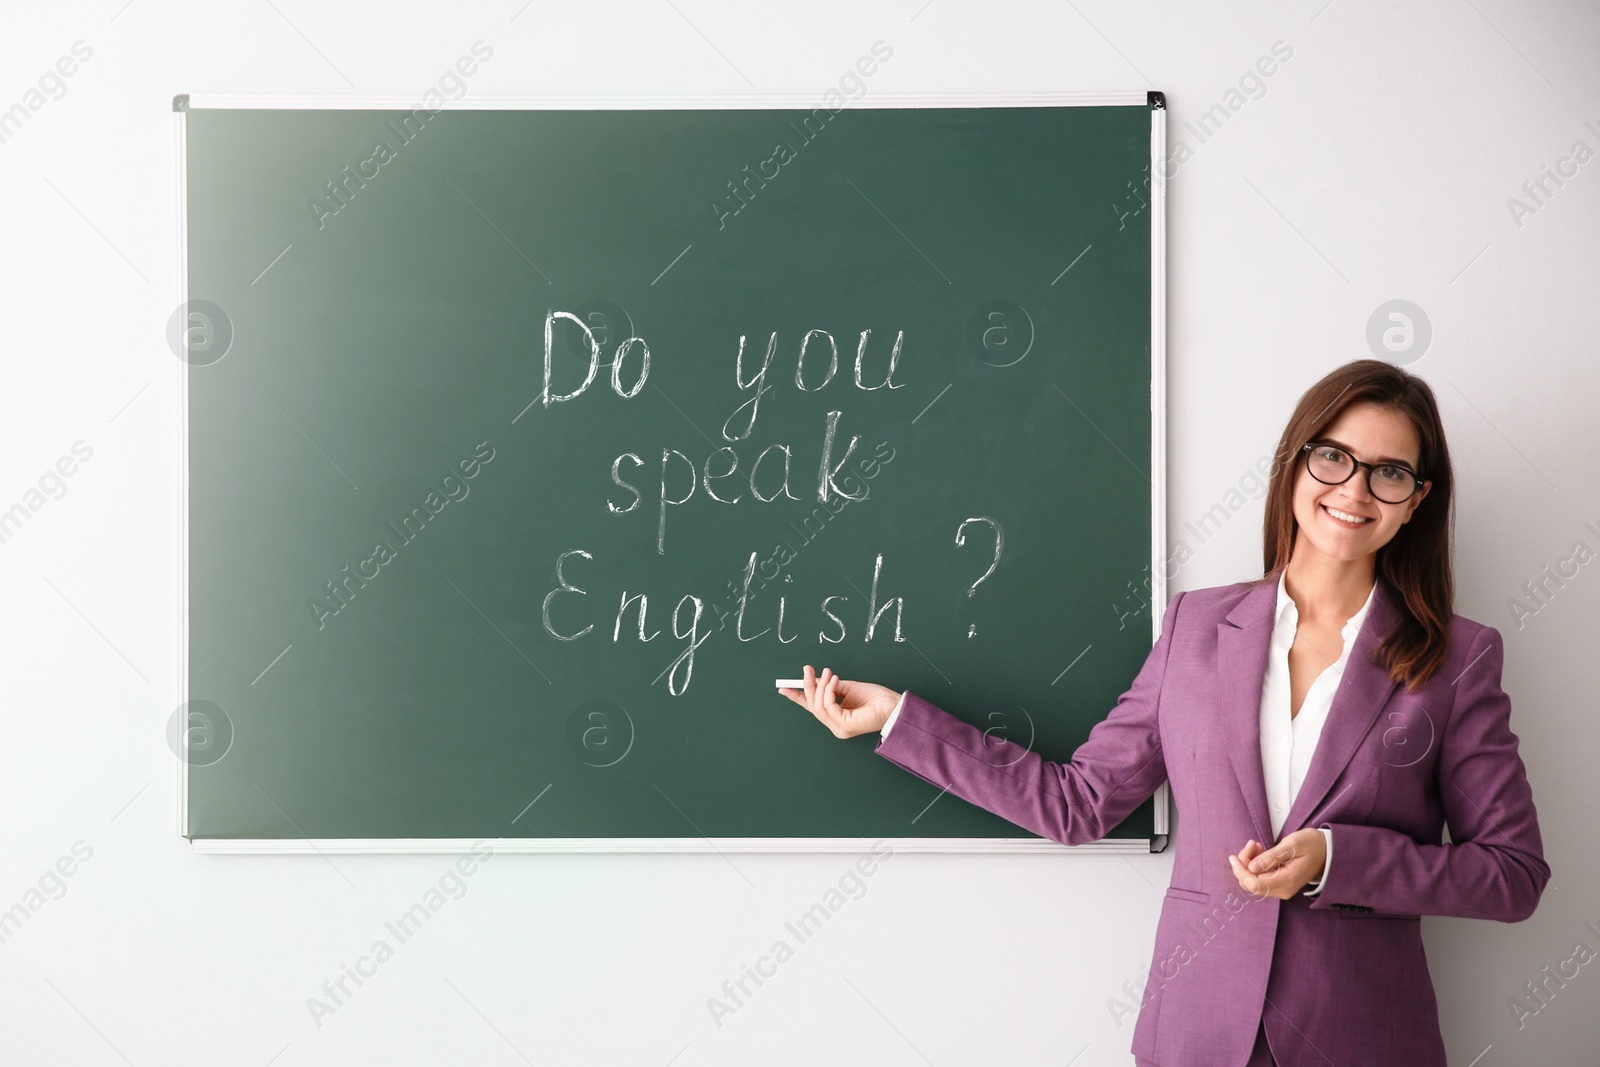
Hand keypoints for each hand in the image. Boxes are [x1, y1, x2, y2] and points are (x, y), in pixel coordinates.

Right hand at [779, 664, 900, 738]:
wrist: (893, 704)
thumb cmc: (875, 697)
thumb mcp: (847, 688)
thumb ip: (830, 688)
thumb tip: (815, 680)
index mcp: (835, 717)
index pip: (812, 708)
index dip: (797, 697)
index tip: (784, 688)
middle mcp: (835, 726)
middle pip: (812, 706)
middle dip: (808, 686)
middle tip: (807, 670)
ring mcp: (839, 728)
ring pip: (819, 706)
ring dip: (820, 686)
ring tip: (826, 673)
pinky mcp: (845, 726)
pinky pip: (829, 706)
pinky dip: (829, 691)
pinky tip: (834, 681)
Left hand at [1227, 829, 1326, 899]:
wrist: (1328, 850)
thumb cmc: (1312, 845)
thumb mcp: (1292, 845)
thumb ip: (1271, 857)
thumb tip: (1252, 867)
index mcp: (1286, 881)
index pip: (1254, 884)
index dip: (1240, 871)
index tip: (1234, 856)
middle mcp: (1283, 889)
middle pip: (1250, 884)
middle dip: (1244, 864)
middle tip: (1252, 844)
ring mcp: (1281, 888)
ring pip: (1253, 881)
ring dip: (1249, 862)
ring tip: (1256, 845)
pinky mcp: (1279, 883)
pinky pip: (1260, 878)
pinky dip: (1255, 864)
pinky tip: (1260, 851)